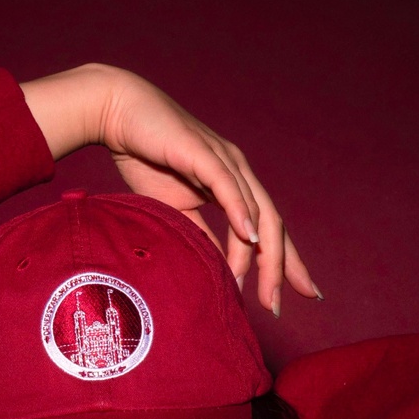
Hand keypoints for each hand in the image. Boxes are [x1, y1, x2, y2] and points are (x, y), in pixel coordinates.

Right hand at [19, 64, 318, 315]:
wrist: (118, 115)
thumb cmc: (144, 158)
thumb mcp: (175, 209)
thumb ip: (199, 234)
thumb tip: (219, 268)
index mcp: (234, 186)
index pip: (268, 229)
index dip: (285, 262)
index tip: (300, 294)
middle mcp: (238, 172)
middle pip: (273, 224)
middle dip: (281, 267)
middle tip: (278, 303)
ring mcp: (224, 160)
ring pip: (256, 210)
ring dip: (260, 252)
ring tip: (260, 287)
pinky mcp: (203, 152)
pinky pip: (227, 184)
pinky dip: (240, 211)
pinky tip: (248, 235)